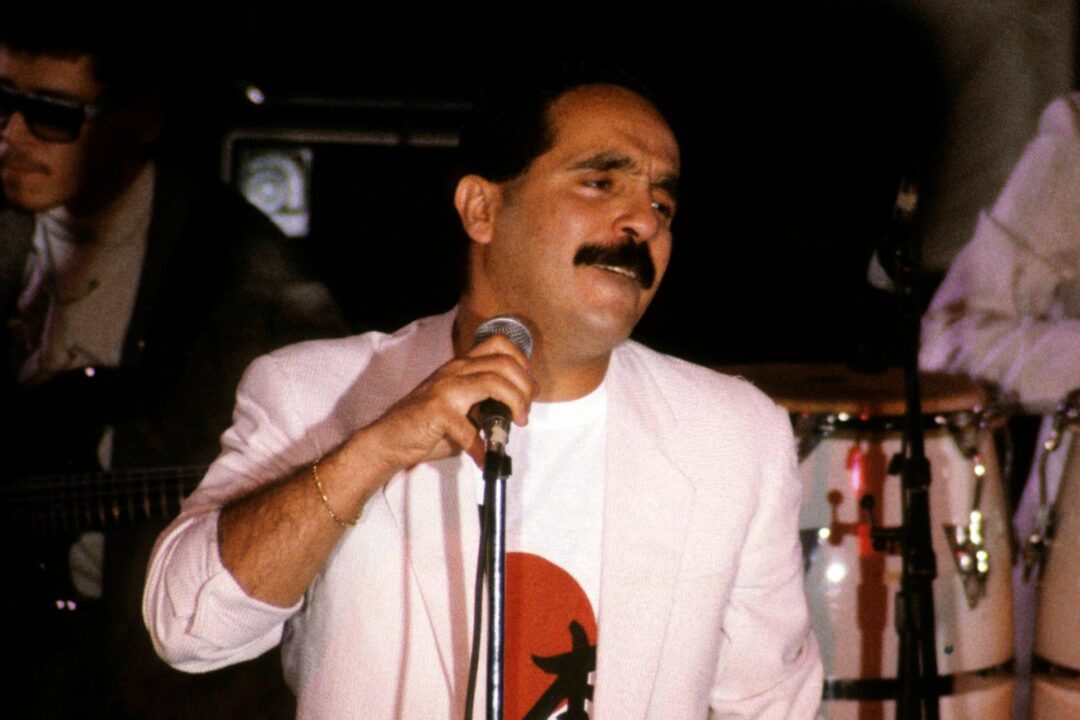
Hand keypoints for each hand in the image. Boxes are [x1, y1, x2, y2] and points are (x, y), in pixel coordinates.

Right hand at [360, 334, 535, 471]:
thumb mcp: (461, 410)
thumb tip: (512, 415)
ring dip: (514, 403)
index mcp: (461, 366)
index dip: (522, 363)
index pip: (500, 345)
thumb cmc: (425, 427)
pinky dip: (482, 446)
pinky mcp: (437, 410)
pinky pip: (469, 428)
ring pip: (494, 382)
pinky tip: (483, 458)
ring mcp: (445, 388)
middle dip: (525, 387)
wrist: (387, 441)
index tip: (528, 389)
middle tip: (524, 412)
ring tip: (516, 424)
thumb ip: (485, 407)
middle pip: (504, 362)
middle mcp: (454, 370)